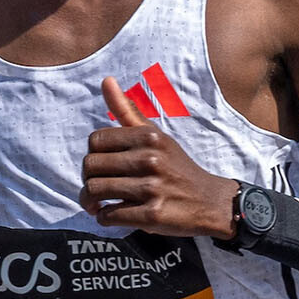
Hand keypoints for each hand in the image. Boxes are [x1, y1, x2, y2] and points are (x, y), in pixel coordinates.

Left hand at [78, 77, 238, 237]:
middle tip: (97, 189)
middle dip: (88, 181)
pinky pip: (109, 216)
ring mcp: (152, 188)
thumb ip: (127, 111)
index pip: (95, 141)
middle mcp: (150, 159)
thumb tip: (106, 80)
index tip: (101, 167)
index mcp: (148, 137)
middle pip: (90, 167)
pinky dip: (105, 218)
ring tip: (99, 205)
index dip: (92, 156)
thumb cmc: (176, 167)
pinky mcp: (153, 215)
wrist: (210, 202)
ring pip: (95, 191)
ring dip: (91, 202)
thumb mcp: (156, 136)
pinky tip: (114, 215)